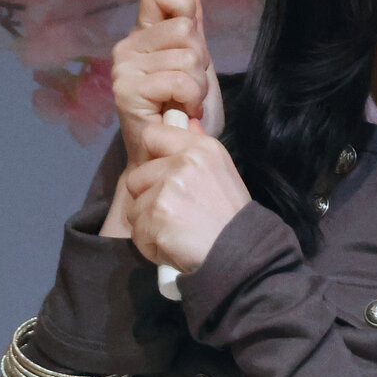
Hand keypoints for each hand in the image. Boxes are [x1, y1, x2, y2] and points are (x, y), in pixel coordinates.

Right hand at [111, 0, 224, 165]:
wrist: (171, 155)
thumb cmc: (183, 110)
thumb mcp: (195, 61)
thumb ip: (191, 23)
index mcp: (143, 33)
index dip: (183, 5)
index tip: (190, 33)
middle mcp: (128, 46)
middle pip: (185, 28)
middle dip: (200, 60)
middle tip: (189, 86)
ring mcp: (125, 68)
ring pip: (187, 56)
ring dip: (198, 85)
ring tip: (185, 102)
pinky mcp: (127, 91)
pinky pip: (179, 80)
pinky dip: (190, 98)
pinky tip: (180, 111)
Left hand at [123, 120, 250, 275]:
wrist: (242, 255)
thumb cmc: (231, 217)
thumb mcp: (221, 171)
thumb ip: (197, 148)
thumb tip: (185, 121)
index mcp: (200, 148)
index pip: (151, 135)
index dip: (151, 159)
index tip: (162, 179)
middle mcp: (183, 163)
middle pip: (136, 178)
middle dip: (148, 200)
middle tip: (174, 215)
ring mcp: (168, 190)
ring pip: (134, 208)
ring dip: (149, 226)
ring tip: (177, 233)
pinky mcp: (157, 218)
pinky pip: (137, 233)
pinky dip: (152, 245)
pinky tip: (174, 247)